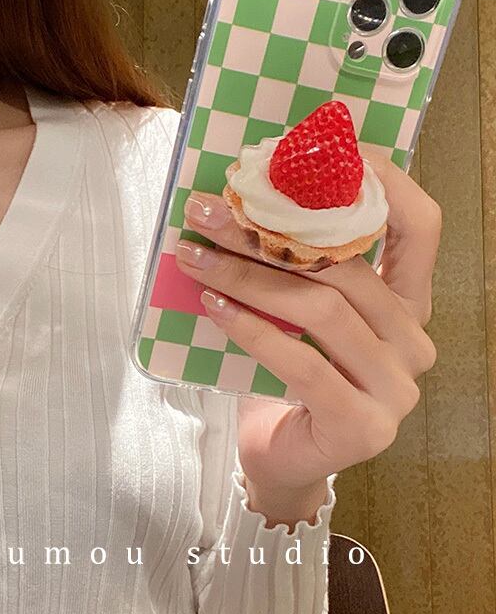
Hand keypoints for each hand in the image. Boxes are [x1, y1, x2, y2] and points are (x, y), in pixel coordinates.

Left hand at [175, 149, 440, 526]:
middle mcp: (414, 342)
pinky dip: (251, 329)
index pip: (417, 228)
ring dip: (247, 277)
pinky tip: (212, 305)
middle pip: (344, 267)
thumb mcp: (298, 313)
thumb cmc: (287, 375)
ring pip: (320, 309)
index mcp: (408, 305)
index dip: (378, 183)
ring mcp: (396, 389)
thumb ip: (297, 268)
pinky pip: (301, 362)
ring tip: (195, 256)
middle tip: (206, 212)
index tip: (310, 157)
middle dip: (265, 234)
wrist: (283, 456)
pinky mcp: (363, 425)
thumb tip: (237, 200)